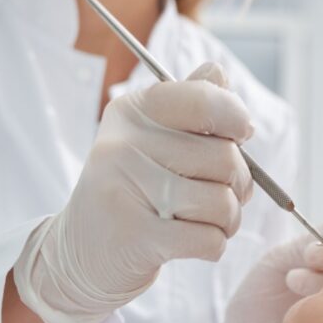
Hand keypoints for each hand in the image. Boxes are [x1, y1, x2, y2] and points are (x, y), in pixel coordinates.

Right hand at [12, 62, 253, 322]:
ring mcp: (127, 190)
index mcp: (133, 112)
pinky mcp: (136, 237)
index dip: (235, 116)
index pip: (202, 99)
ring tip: (207, 221)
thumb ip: (189, 104)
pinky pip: (210, 239)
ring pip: (222, 202)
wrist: (82, 251)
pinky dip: (214, 245)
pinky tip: (194, 242)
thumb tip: (218, 71)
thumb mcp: (152, 138)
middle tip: (222, 194)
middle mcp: (125, 145)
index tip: (241, 134)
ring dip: (229, 219)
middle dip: (239, 183)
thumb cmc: (133, 190)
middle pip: (224, 157)